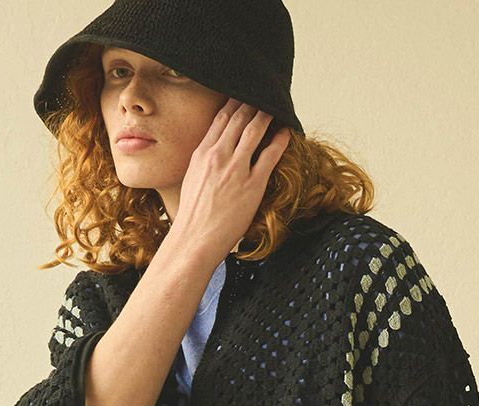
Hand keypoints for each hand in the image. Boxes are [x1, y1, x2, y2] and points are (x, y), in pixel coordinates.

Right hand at [170, 98, 291, 264]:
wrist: (195, 239)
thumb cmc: (193, 216)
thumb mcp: (192, 180)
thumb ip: (204, 162)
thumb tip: (213, 154)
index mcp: (202, 154)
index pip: (221, 118)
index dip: (235, 102)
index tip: (244, 94)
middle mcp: (218, 156)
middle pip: (238, 118)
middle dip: (253, 102)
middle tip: (265, 93)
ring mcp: (236, 169)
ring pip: (254, 130)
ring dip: (267, 115)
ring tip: (276, 107)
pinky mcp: (252, 184)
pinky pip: (270, 154)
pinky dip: (279, 139)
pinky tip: (286, 132)